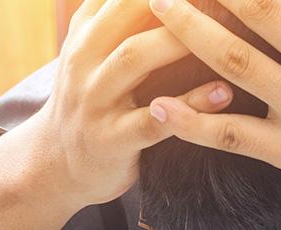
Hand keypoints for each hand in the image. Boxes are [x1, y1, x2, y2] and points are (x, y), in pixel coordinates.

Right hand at [28, 0, 236, 209]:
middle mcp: (84, 59)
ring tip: (223, 33)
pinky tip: (224, 92)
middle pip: (127, 12)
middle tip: (219, 1)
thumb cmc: (91, 96)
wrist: (56, 162)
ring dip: (179, 41)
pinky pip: (153, 119)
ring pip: (134, 57)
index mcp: (86, 32)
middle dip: (175, 3)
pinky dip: (190, 105)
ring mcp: (94, 100)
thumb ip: (115, 14)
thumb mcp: (92, 50)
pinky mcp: (111, 140)